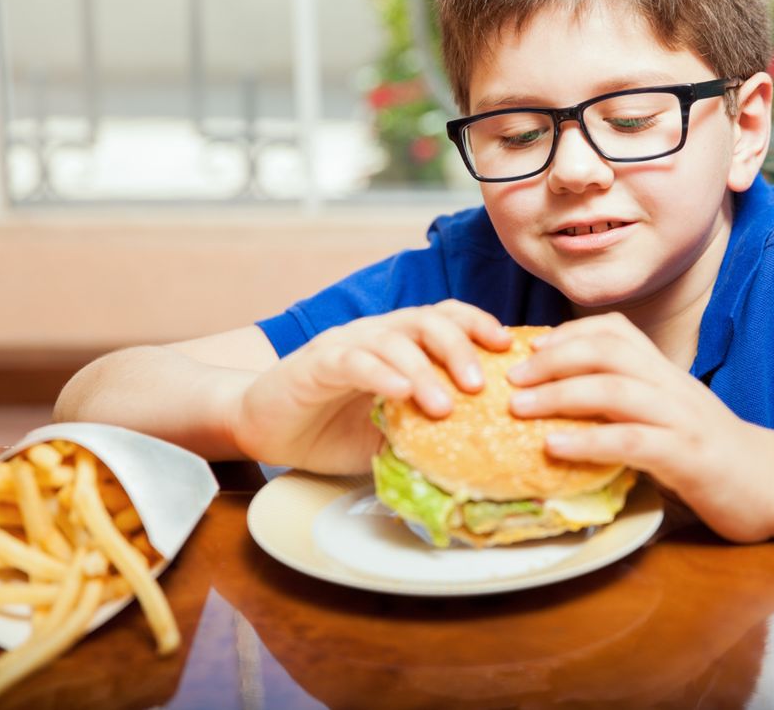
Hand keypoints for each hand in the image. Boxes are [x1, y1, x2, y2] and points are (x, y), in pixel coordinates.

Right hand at [231, 300, 512, 474]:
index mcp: (400, 343)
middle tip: (482, 386)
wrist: (264, 429)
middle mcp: (377, 334)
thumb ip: (427, 433)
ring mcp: (347, 345)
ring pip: (394, 339)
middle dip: (461, 347)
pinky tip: (400, 394)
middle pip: (429, 320)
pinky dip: (381, 374)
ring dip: (424, 369)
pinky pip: (354, 361)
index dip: (479, 326)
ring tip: (445, 405)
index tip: (510, 348)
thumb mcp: (391, 434)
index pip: (446, 318)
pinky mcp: (317, 363)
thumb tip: (484, 454)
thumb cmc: (331, 430)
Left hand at [505, 313, 773, 542]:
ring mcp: (681, 419)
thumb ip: (628, 403)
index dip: (568, 333)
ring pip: (614, 390)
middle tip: (511, 378)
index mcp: (665, 373)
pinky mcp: (687, 457)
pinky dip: (587, 440)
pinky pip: (630, 441)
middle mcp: (672, 386)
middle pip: (606, 351)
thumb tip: (564, 401)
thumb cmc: (710, 454)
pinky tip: (553, 447)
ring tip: (519, 409)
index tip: (529, 346)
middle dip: (552, 360)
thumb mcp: (668, 415)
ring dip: (559, 395)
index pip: (615, 331)